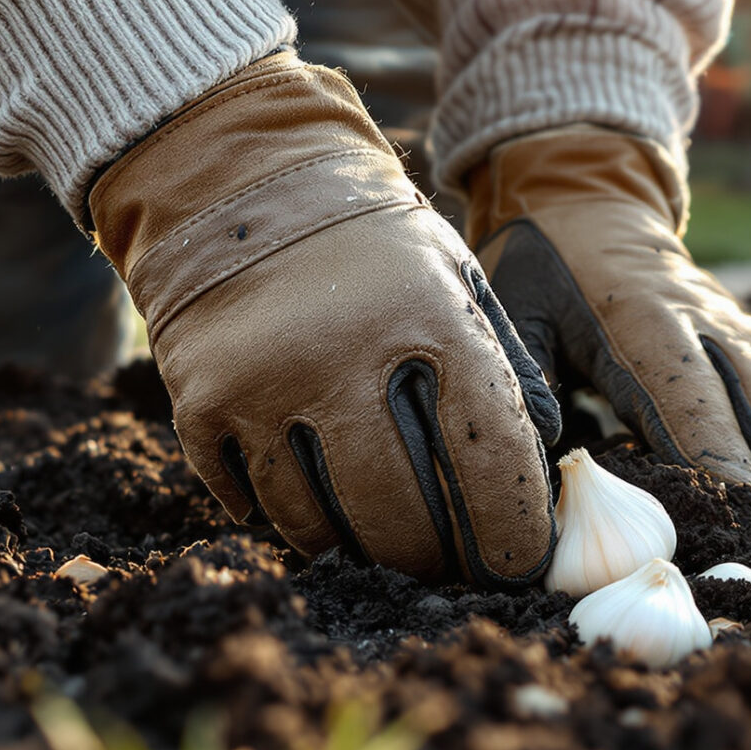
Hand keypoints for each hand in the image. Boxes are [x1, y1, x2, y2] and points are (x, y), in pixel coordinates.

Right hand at [90, 55, 560, 585]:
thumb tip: (548, 457)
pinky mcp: (202, 400)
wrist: (243, 178)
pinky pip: (249, 500)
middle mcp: (344, 354)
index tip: (521, 563)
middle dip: (436, 559)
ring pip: (320, 522)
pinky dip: (285, 519)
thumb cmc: (372, 242)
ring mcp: (264, 381)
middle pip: (401, 513)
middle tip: (451, 572)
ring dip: (360, 551)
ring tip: (387, 553)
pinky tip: (315, 516)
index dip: (513, 526)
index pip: (488, 454)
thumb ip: (504, 364)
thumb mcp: (456, 277)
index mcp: (428, 318)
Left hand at [465, 125, 750, 493]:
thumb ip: (526, 366)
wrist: (589, 207)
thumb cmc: (541, 268)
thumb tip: (543, 439)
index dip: (710, 439)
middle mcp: (692, 313)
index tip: (734, 489)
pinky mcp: (738, 319)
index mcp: (635, 316)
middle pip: (737, 385)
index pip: (680, 386)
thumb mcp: (514, 305)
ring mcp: (722, 314)